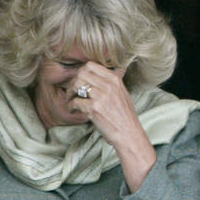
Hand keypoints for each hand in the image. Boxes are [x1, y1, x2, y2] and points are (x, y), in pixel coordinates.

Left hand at [69, 62, 155, 191]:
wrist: (129, 134)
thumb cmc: (125, 116)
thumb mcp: (123, 93)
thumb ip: (113, 82)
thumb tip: (106, 73)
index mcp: (115, 79)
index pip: (91, 65)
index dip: (81, 72)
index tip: (79, 81)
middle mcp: (108, 85)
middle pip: (81, 73)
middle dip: (73, 82)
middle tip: (72, 92)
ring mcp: (101, 96)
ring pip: (76, 85)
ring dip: (70, 93)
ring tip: (71, 100)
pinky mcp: (94, 108)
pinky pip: (75, 101)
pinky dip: (71, 106)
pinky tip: (73, 110)